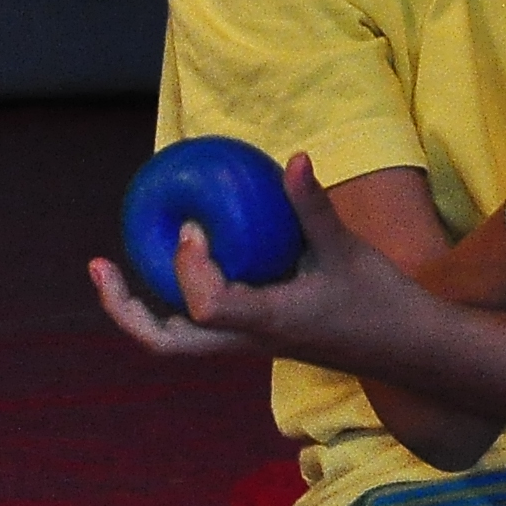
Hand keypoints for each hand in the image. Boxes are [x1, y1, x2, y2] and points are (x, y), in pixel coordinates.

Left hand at [86, 151, 410, 364]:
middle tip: (98, 264)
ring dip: (141, 305)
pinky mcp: (256, 334)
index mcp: (267, 324)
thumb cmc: (380, 301)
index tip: (195, 227)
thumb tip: (295, 156)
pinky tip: (182, 252)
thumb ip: (313, 207)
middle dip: (125, 307)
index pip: (207, 306)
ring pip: (178, 338)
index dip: (189, 268)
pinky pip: (202, 319)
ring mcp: (248, 343)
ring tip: (115, 264)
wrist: (406, 349)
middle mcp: (247, 341)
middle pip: (166, 342)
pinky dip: (177, 292)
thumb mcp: (347, 250)